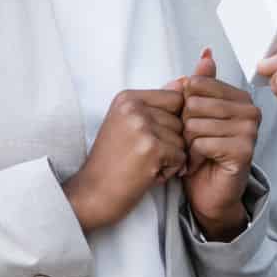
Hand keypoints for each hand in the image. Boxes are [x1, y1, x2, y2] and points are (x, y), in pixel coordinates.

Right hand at [64, 89, 186, 233]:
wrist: (91, 195)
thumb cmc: (112, 162)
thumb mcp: (128, 124)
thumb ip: (156, 104)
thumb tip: (185, 81)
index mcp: (128, 98)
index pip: (176, 98)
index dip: (172, 121)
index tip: (150, 137)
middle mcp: (133, 108)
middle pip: (181, 120)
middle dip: (171, 142)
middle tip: (144, 155)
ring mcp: (142, 127)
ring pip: (183, 139)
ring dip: (171, 158)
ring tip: (145, 164)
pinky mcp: (151, 148)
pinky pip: (182, 156)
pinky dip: (171, 170)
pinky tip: (148, 174)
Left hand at [180, 48, 260, 240]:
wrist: (208, 194)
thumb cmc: (201, 152)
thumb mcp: (196, 114)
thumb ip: (202, 84)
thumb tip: (207, 52)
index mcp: (240, 97)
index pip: (196, 84)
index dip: (183, 106)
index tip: (191, 123)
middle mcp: (251, 110)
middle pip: (194, 104)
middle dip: (184, 126)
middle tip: (193, 142)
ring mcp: (250, 131)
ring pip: (195, 124)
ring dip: (187, 143)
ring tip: (196, 153)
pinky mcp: (244, 150)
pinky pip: (202, 143)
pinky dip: (193, 157)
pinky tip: (200, 164)